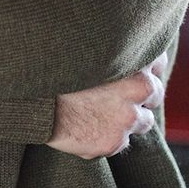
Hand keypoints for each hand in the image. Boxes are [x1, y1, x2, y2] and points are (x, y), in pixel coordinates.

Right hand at [46, 52, 167, 159]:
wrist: (32, 96)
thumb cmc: (54, 65)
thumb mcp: (84, 46)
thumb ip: (109, 49)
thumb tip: (120, 47)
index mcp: (132, 58)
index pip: (156, 61)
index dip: (144, 66)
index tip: (133, 69)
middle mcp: (137, 86)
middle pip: (154, 92)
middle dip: (139, 94)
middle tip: (115, 93)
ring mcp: (127, 116)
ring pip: (143, 121)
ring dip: (127, 117)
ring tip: (100, 111)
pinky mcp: (115, 141)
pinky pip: (120, 140)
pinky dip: (109, 135)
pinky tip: (88, 125)